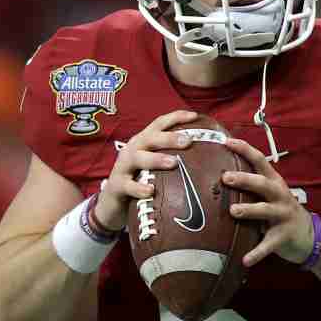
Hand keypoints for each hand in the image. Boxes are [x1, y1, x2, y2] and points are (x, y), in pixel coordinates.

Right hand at [92, 110, 198, 230]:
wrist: (111, 204)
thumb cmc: (140, 181)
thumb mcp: (154, 167)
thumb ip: (173, 160)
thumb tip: (209, 160)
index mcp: (144, 142)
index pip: (159, 124)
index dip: (176, 117)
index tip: (195, 116)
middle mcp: (133, 149)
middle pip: (151, 138)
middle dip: (169, 137)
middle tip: (188, 140)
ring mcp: (123, 166)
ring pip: (139, 158)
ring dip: (156, 159)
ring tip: (173, 163)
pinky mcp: (117, 185)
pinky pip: (128, 185)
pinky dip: (139, 188)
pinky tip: (151, 191)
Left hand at [223, 138, 312, 266]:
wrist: (310, 237)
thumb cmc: (281, 211)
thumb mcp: (271, 195)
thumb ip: (252, 186)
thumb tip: (219, 174)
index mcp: (274, 182)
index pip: (260, 160)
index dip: (244, 150)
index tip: (226, 141)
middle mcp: (280, 196)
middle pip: (263, 184)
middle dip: (245, 179)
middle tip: (226, 177)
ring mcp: (283, 216)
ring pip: (266, 210)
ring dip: (250, 210)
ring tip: (234, 211)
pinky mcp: (283, 237)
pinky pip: (268, 245)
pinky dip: (256, 252)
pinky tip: (244, 260)